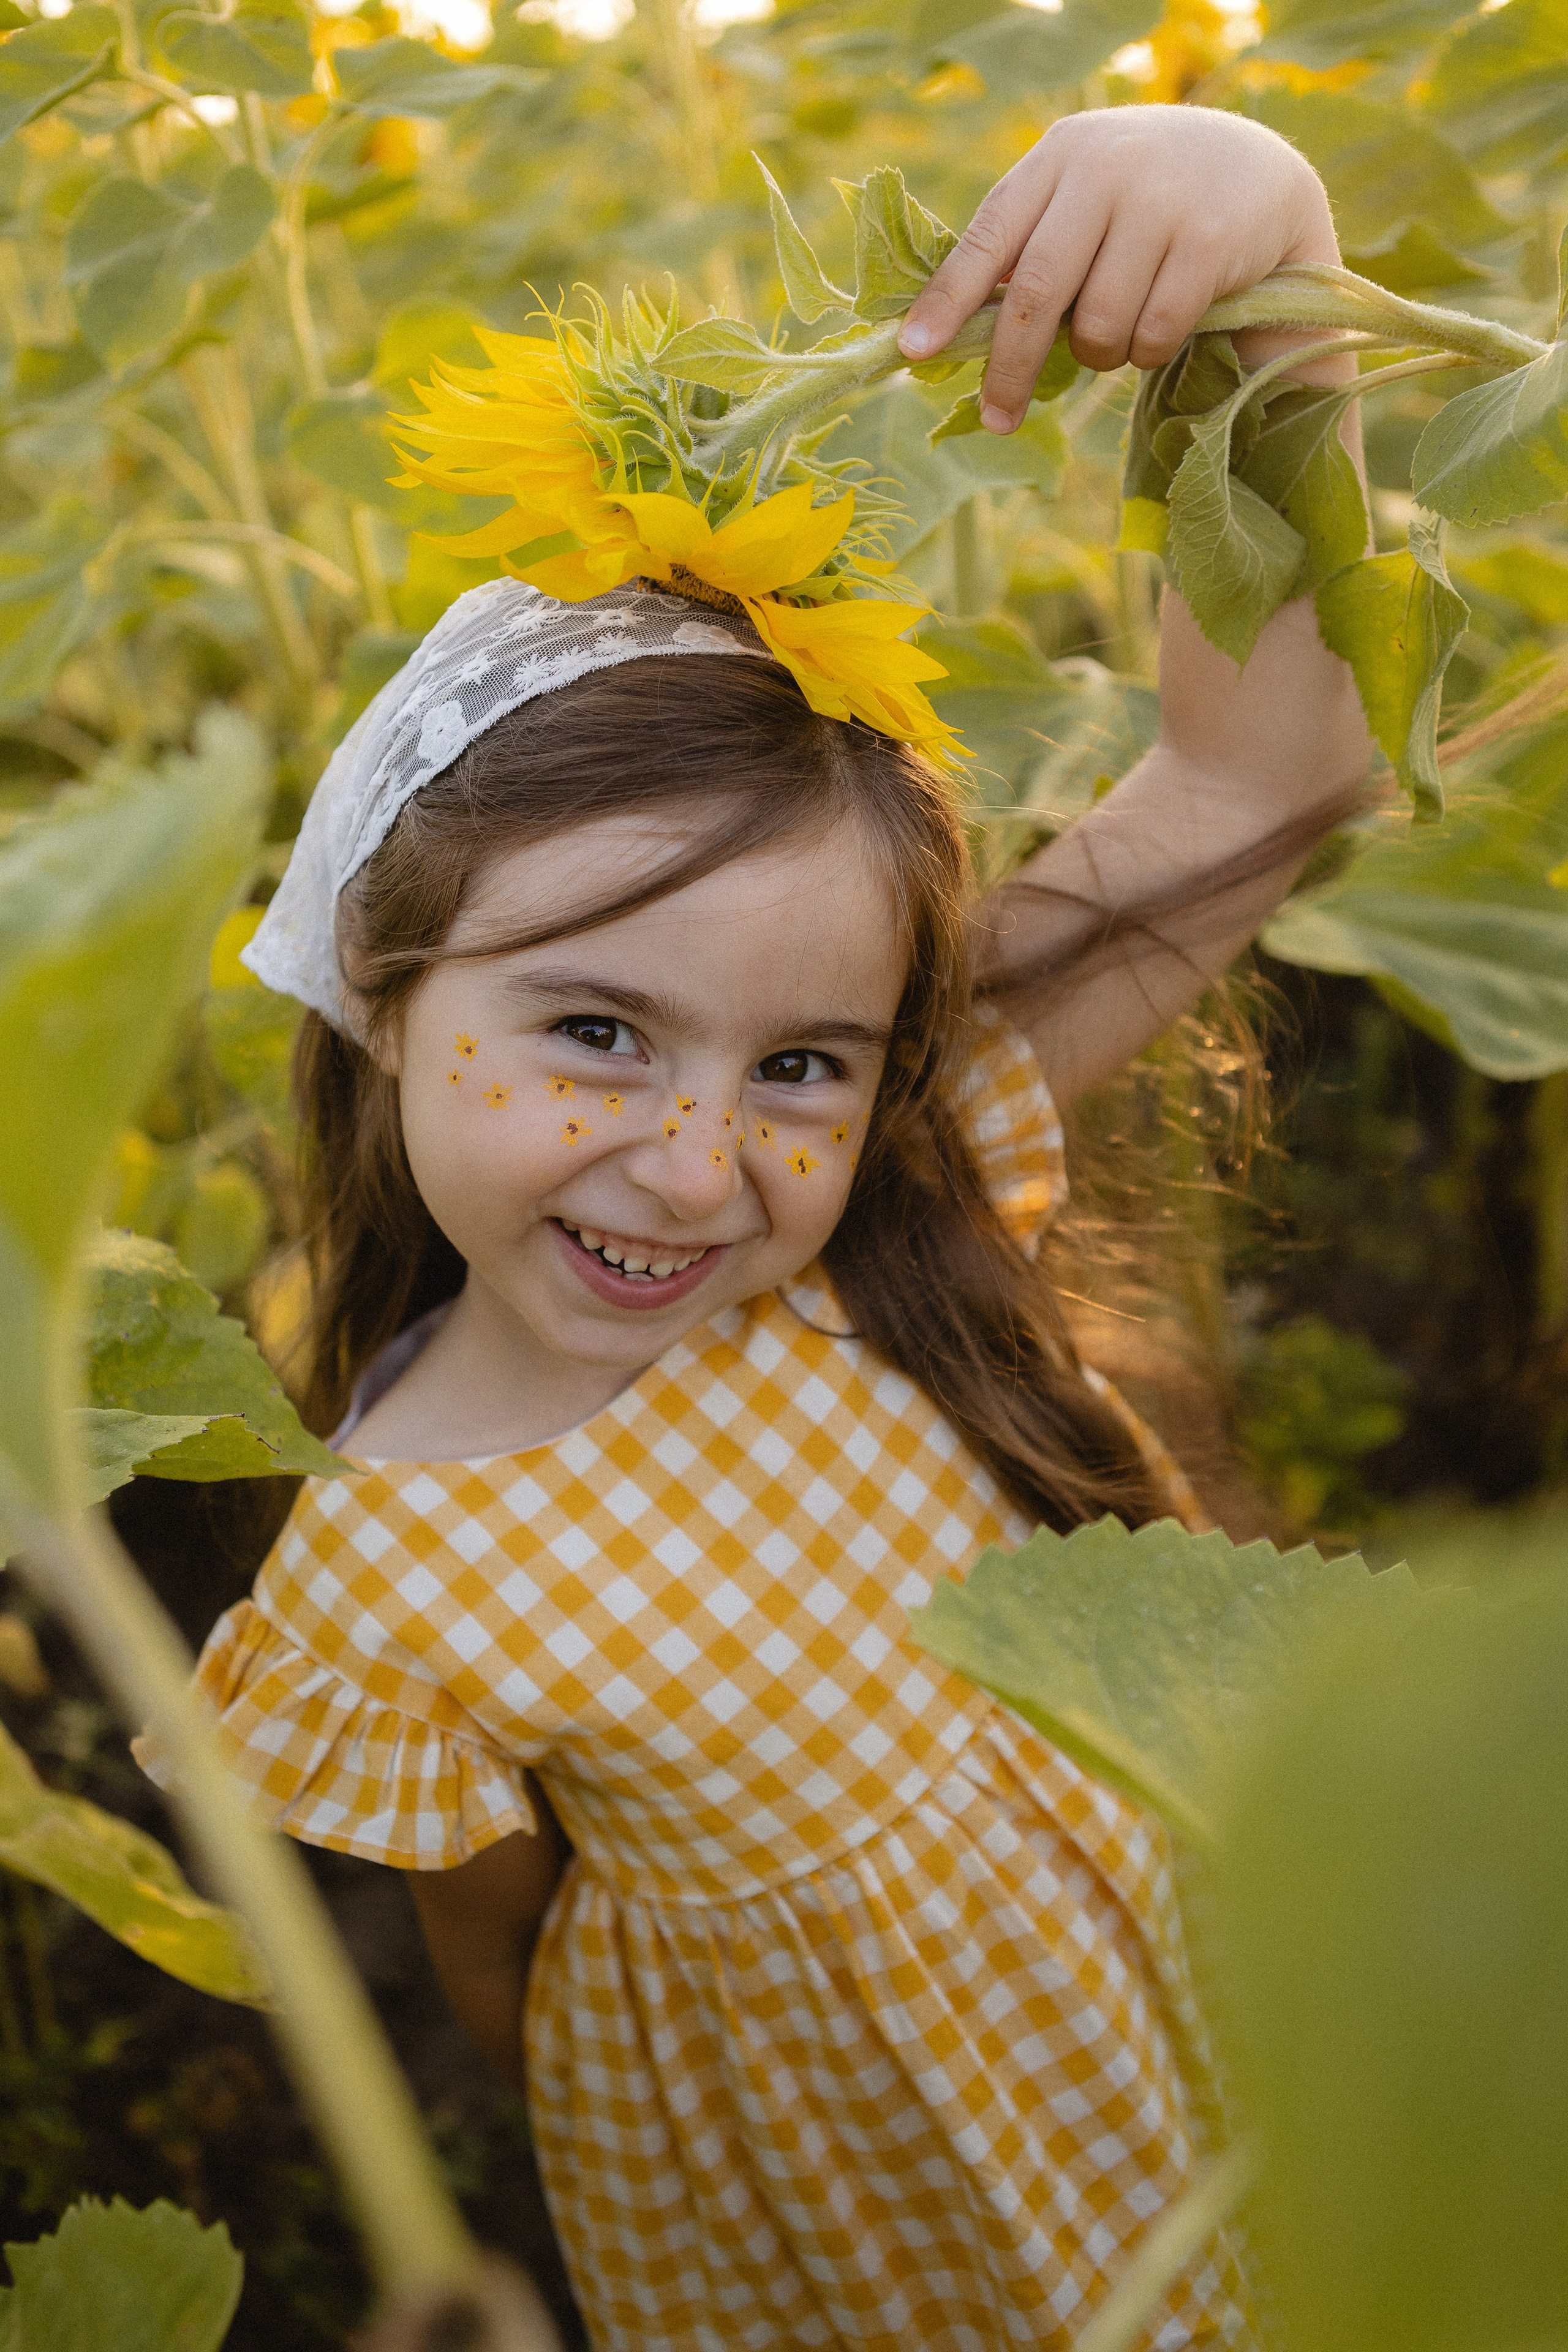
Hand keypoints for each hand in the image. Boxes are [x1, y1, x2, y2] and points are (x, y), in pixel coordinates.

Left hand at [898, 106, 1338, 432]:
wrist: (1256, 173)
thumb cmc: (1143, 204)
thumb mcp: (1082, 200)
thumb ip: (1029, 247)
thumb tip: (956, 333)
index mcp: (1057, 159)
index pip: (988, 236)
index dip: (947, 299)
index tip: (915, 352)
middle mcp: (1104, 170)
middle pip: (1036, 292)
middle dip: (1011, 366)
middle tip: (997, 417)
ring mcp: (1159, 203)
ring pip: (1099, 323)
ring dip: (1098, 355)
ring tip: (1113, 340)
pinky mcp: (1208, 241)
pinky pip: (1153, 331)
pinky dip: (1147, 352)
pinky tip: (1158, 331)